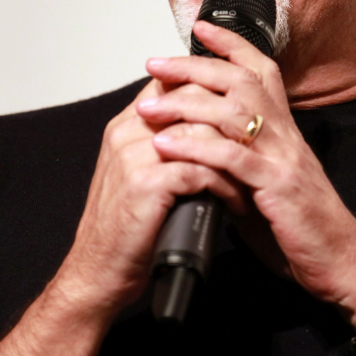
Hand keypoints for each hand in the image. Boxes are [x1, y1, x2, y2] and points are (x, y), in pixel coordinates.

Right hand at [55, 75, 247, 317]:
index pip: (174, 84)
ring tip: (251, 179)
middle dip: (232, 123)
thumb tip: (206, 127)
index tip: (242, 118)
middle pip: (193, 99)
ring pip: (203, 133)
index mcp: (126, 125)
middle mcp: (128, 132)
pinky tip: (235, 201)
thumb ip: (164, 145)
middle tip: (256, 147)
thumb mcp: (140, 174)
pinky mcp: (147, 182)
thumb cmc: (125, 228)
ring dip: (235, 157)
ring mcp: (135, 155)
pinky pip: (201, 171)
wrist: (99, 271)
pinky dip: (225, 186)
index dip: (212, 94)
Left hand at [138, 20, 355, 328]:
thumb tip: (202, 154)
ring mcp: (284, 159)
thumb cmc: (302, 230)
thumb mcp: (265, 188)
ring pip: (235, 112)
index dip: (233, 45)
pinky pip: (233, 159)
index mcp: (285, 132)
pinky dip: (196, 149)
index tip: (199, 29)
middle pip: (241, 81)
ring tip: (148, 107)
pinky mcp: (278, 187)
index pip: (261, 71)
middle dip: (195, 66)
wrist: (341, 264)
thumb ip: (238, 165)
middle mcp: (287, 136)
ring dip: (186, 105)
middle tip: (155, 64)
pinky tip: (165, 146)